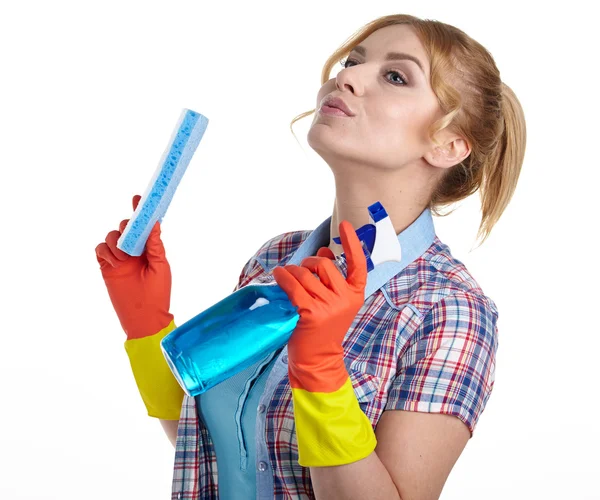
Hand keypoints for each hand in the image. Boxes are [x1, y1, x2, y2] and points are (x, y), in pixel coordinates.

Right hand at [95, 194, 173, 339]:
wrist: (144, 316)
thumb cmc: (158, 292)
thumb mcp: (160, 265)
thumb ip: (155, 245)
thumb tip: (155, 222)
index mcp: (149, 247)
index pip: (144, 225)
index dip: (140, 210)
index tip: (138, 197)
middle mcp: (133, 250)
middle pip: (125, 227)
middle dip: (127, 227)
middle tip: (130, 238)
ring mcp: (119, 258)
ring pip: (111, 237)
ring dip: (116, 243)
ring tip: (124, 258)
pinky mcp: (106, 266)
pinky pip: (100, 250)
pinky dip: (106, 252)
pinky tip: (115, 262)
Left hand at [272, 220, 366, 391]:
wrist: (318, 359)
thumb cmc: (324, 328)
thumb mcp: (335, 302)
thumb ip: (332, 277)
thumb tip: (325, 251)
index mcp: (355, 294)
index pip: (358, 263)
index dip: (352, 242)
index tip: (346, 225)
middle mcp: (345, 299)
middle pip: (324, 264)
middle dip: (308, 263)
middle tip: (300, 271)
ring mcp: (329, 306)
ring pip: (305, 274)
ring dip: (291, 271)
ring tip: (285, 276)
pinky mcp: (311, 313)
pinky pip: (293, 286)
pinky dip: (283, 277)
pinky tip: (278, 275)